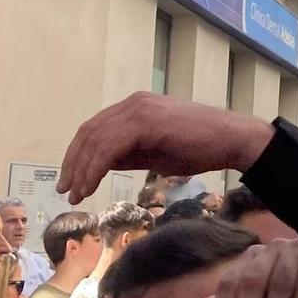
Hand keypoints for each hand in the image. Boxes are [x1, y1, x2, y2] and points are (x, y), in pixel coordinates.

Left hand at [56, 91, 273, 203]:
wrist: (231, 140)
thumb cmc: (200, 147)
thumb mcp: (156, 152)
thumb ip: (129, 154)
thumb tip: (104, 166)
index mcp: (135, 107)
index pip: (94, 128)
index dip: (77, 155)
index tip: (71, 180)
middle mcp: (133, 103)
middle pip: (88, 132)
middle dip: (73, 164)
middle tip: (66, 190)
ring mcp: (139, 110)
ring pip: (95, 140)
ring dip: (81, 170)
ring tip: (76, 194)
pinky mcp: (147, 122)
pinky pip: (109, 147)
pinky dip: (94, 169)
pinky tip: (91, 186)